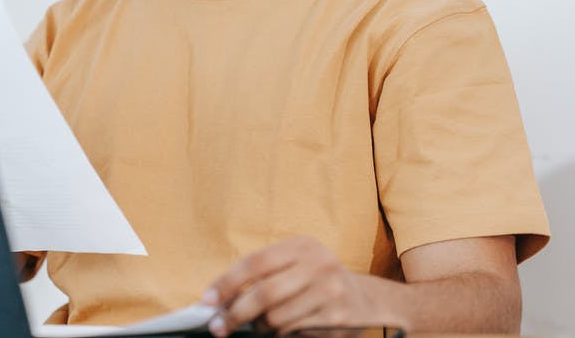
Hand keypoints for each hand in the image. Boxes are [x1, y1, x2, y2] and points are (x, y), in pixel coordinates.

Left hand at [202, 237, 402, 336]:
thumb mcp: (294, 266)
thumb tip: (219, 301)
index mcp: (302, 246)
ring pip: (277, 319)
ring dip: (261, 328)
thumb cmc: (316, 282)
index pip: (255, 263)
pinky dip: (281, 336)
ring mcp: (331, 292)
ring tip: (261, 326)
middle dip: (236, 314)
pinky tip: (284, 331)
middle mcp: (319, 265)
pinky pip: (294, 333)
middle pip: (264, 294)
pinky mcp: (337, 319)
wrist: (367, 301)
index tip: (207, 300)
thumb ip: (261, 278)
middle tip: (218, 327)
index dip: (227, 282)